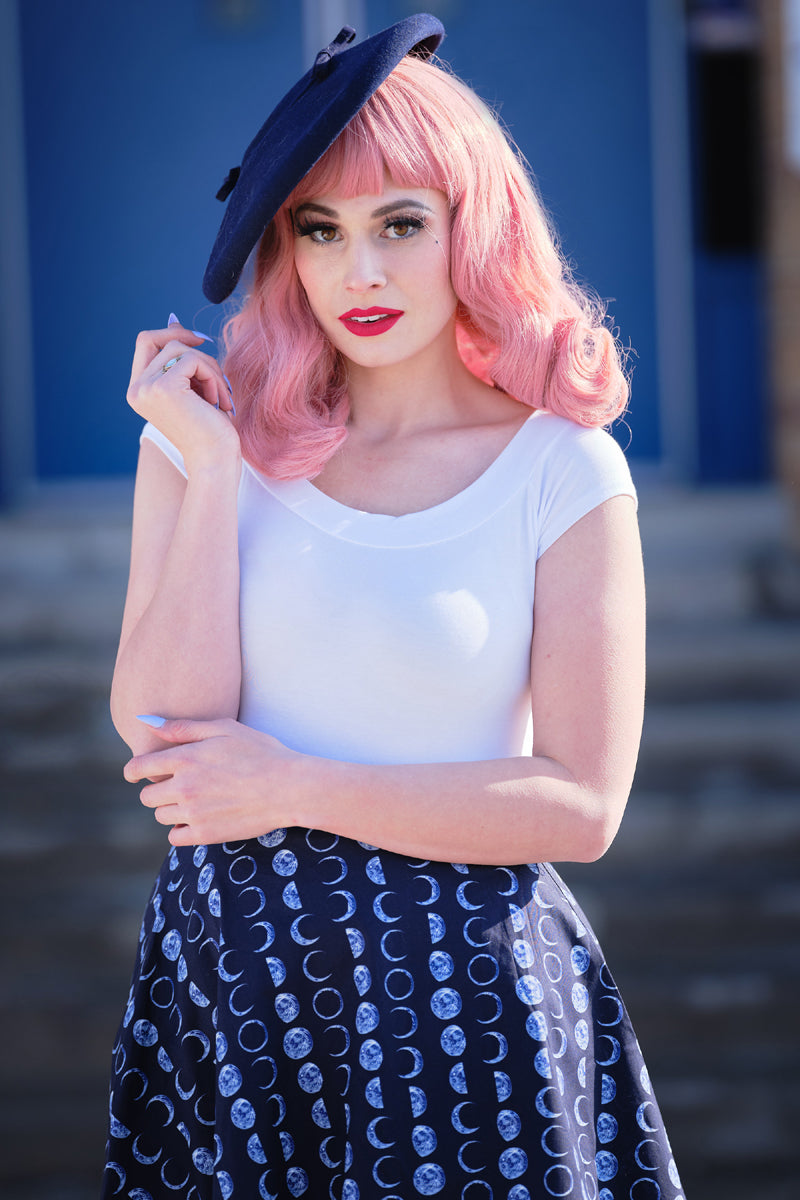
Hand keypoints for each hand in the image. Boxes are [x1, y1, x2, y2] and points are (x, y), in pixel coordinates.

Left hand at [124, 717, 298, 845]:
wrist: (290, 787)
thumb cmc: (261, 752)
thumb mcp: (224, 729)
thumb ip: (182, 727)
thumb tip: (145, 720)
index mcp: (185, 758)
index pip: (137, 768)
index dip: (133, 771)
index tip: (138, 774)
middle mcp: (184, 787)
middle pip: (147, 796)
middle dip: (157, 789)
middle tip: (179, 785)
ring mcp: (194, 813)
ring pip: (161, 816)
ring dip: (171, 809)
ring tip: (195, 800)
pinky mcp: (206, 834)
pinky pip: (175, 837)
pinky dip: (181, 829)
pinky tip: (199, 818)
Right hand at [126, 320, 239, 473]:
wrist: (215, 462)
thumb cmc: (210, 431)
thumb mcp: (192, 388)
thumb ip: (181, 359)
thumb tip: (173, 318)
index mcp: (139, 390)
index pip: (146, 342)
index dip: (172, 332)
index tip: (200, 341)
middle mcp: (136, 389)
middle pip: (166, 341)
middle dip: (199, 355)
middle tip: (220, 379)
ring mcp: (146, 388)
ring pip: (181, 349)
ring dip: (210, 369)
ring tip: (222, 397)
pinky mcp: (163, 388)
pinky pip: (192, 360)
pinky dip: (213, 376)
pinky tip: (219, 402)